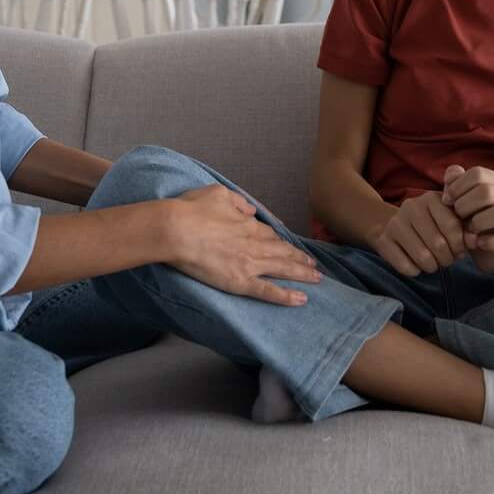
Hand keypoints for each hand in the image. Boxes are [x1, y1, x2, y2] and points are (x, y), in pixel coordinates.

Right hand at [163, 185, 320, 306]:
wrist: (176, 229)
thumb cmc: (192, 209)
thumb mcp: (218, 193)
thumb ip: (238, 202)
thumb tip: (251, 210)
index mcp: (248, 224)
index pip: (270, 235)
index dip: (282, 242)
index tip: (290, 246)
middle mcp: (254, 244)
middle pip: (283, 252)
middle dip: (300, 259)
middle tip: (314, 265)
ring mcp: (250, 264)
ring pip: (283, 269)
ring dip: (302, 274)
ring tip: (317, 279)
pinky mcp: (241, 282)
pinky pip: (268, 290)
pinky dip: (286, 296)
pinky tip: (301, 299)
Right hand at [369, 190, 466, 277]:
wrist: (394, 225)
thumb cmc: (430, 224)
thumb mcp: (449, 219)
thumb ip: (465, 229)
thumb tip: (475, 241)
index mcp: (431, 198)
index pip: (452, 226)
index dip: (460, 245)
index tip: (460, 252)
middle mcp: (412, 207)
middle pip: (438, 243)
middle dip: (447, 259)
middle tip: (447, 261)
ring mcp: (395, 223)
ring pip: (422, 256)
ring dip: (433, 266)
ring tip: (434, 264)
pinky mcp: (383, 240)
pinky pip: (405, 265)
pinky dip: (415, 271)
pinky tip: (417, 266)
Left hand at [444, 165, 493, 273]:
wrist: (488, 251)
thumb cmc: (471, 219)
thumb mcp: (459, 200)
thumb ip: (454, 184)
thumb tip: (451, 174)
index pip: (477, 174)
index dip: (457, 186)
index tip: (445, 201)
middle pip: (487, 191)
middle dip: (464, 205)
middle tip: (456, 216)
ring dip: (478, 222)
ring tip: (468, 230)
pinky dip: (489, 241)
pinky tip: (477, 243)